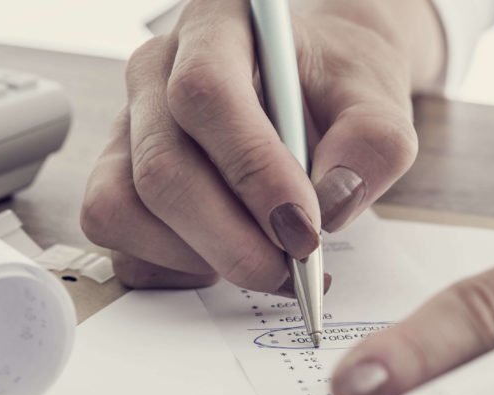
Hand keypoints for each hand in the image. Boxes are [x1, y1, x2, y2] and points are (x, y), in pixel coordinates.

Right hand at [80, 0, 443, 291]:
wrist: (314, 91)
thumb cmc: (337, 87)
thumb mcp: (378, 98)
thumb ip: (373, 142)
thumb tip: (333, 202)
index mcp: (215, 26)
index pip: (206, 94)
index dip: (252, 172)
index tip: (303, 228)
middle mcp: (155, 73)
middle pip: (161, 167)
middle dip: (230, 240)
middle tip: (292, 269)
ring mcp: (127, 129)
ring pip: (124, 207)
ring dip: (200, 256)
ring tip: (265, 259)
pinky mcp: (116, 179)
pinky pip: (120, 236)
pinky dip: (173, 267)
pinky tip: (225, 258)